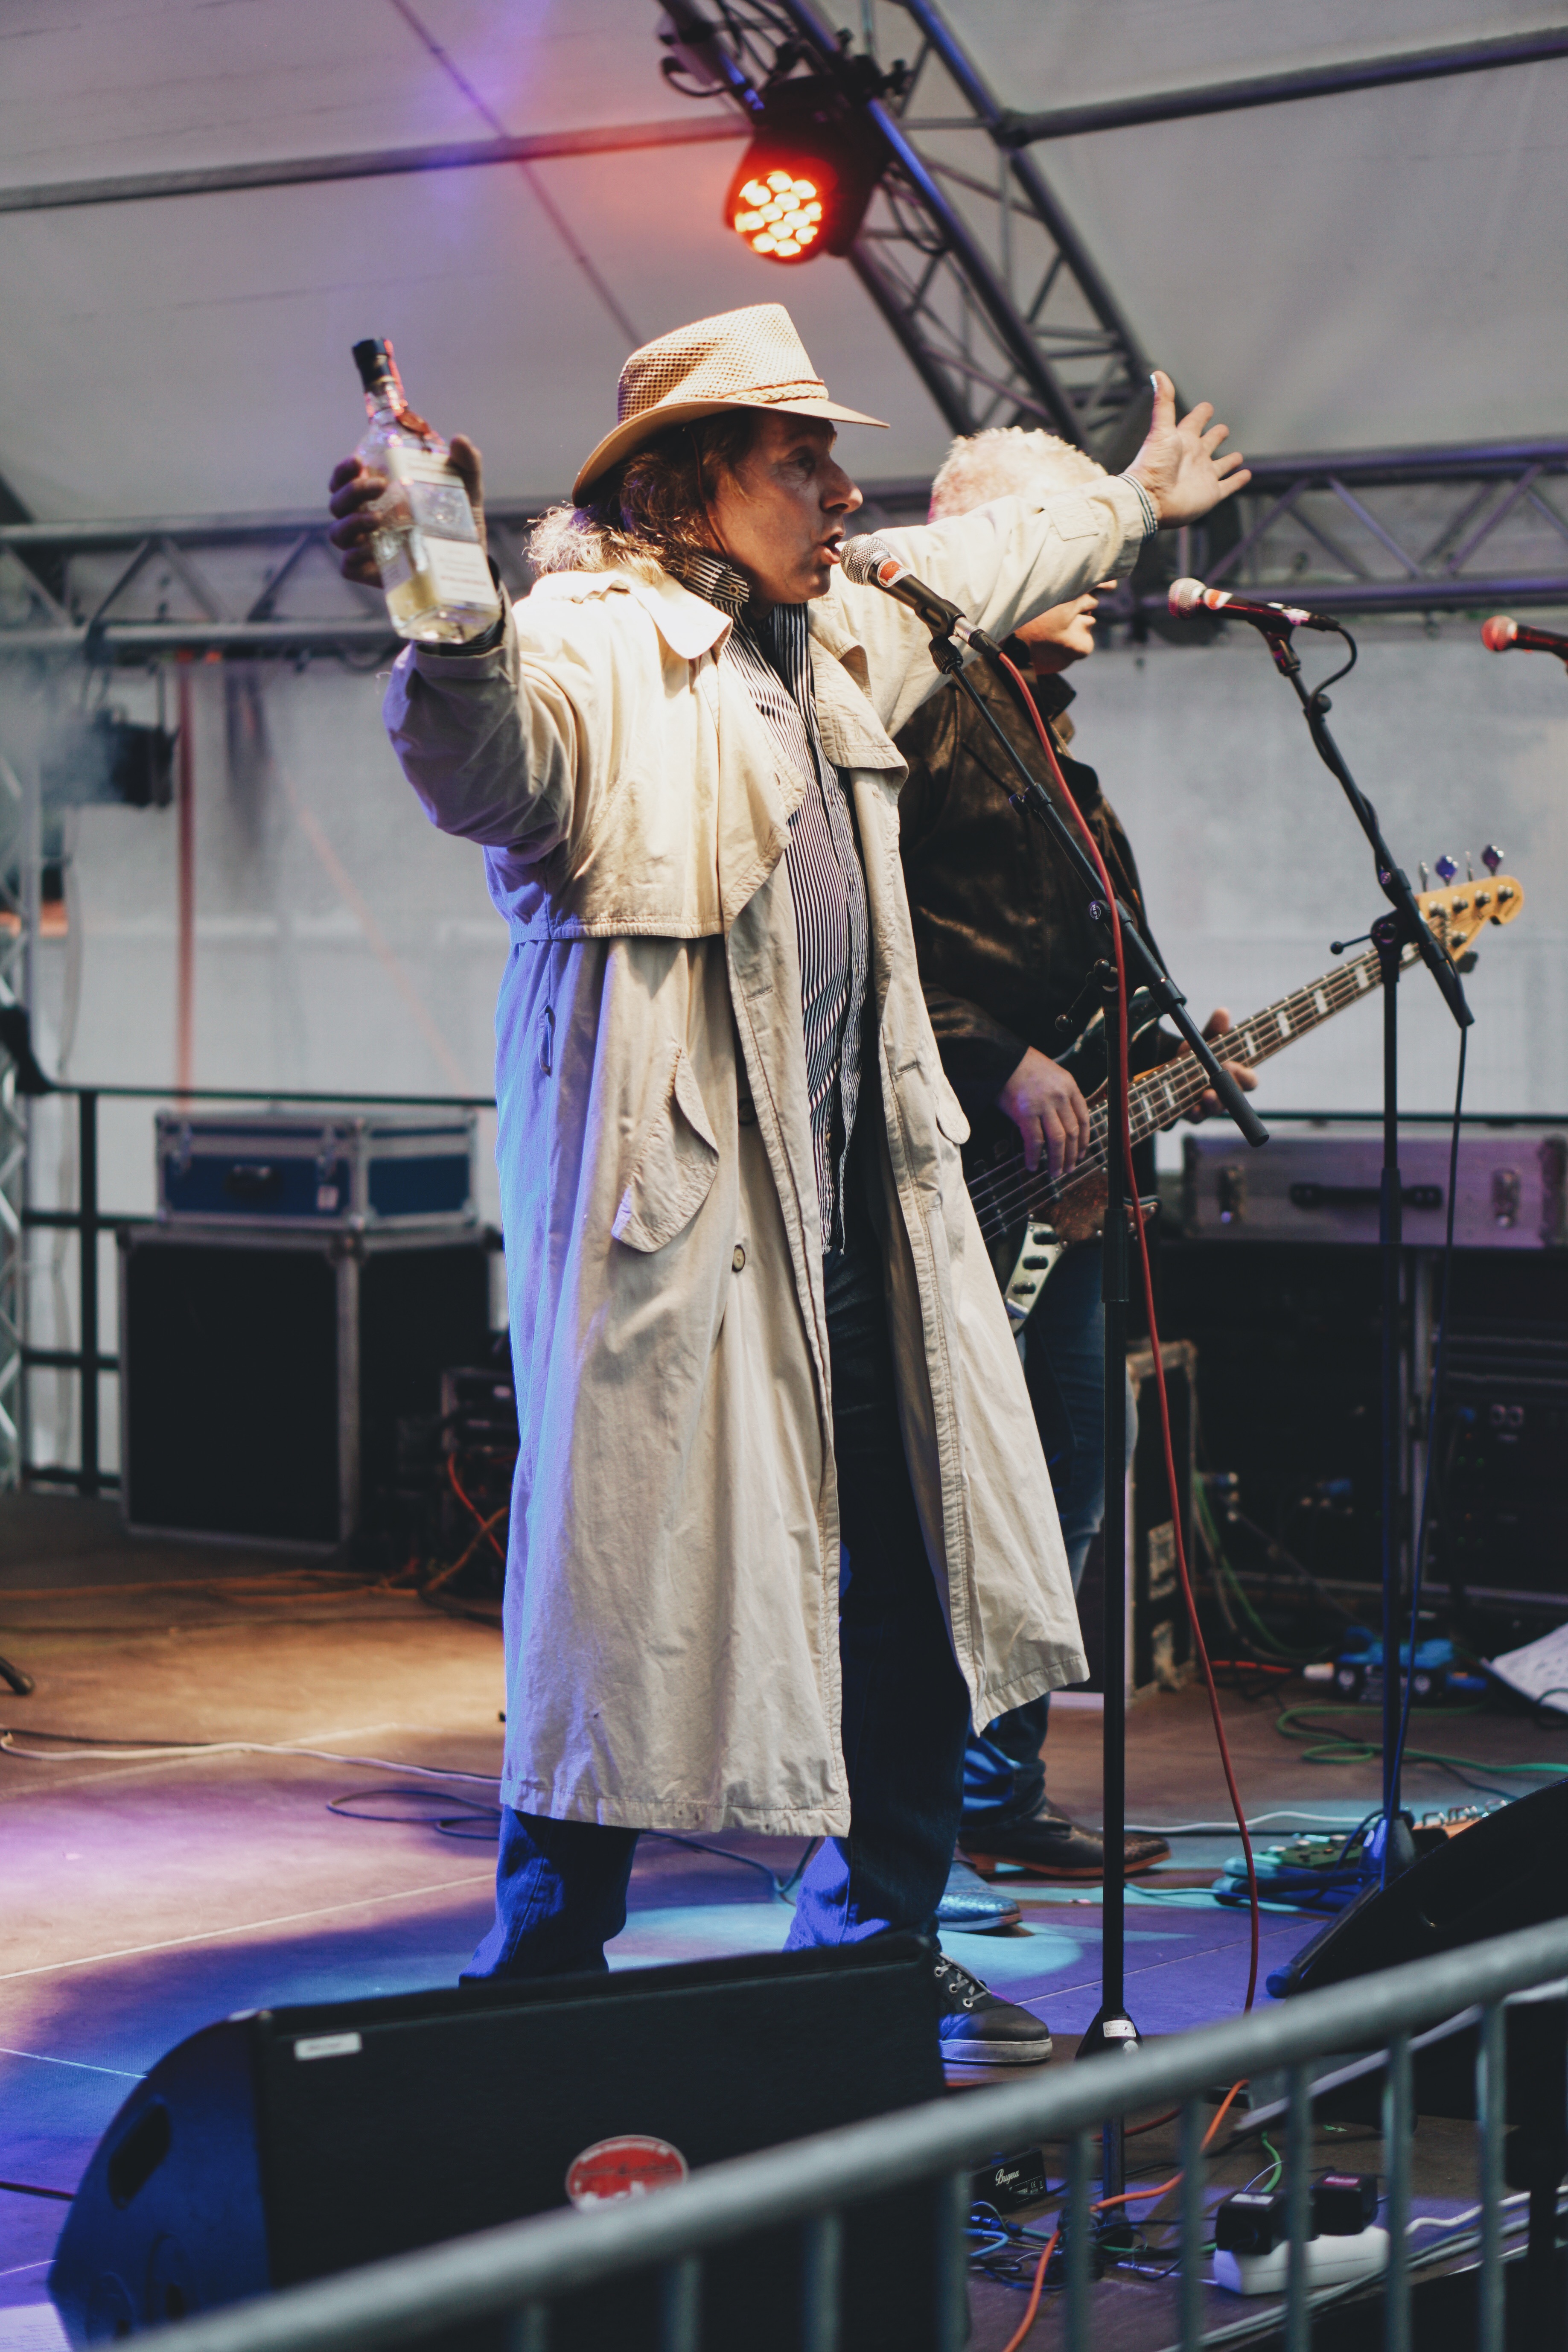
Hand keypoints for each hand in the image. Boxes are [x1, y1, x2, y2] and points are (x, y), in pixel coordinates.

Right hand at [327, 434, 485, 584]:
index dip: (343, 469)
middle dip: (353, 491)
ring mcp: (366, 545)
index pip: (344, 478)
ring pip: (339, 533)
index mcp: (375, 492)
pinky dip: (355, 557)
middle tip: (380, 485)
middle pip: (338, 503)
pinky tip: (371, 550)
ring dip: (353, 522)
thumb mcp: (466, 486)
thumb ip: (465, 461)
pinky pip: (349, 565)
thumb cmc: (458, 515)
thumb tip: (460, 440)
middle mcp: (364, 516)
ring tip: (378, 518)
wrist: (471, 556)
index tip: (358, 461)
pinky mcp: (372, 572)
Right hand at [997, 1046, 1092, 1177]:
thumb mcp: (1051, 1075)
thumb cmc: (1022, 1066)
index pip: (1084, 1118)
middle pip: (1072, 1132)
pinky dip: (1035, 1156)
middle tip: (1069, 1168)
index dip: (1084, 1140)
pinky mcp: (1026, 1113)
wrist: (1001, 1058)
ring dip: (1057, 1160)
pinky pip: (1034, 1141)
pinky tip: (1033, 1165)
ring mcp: (1043, 1105)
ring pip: (1057, 1140)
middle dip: (1072, 1155)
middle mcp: (1060, 1096)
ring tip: (1055, 1172)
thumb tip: (1062, 1122)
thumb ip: (1061, 1095)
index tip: (1081, 1153)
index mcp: (1069, 1086)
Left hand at [1125, 372, 1249, 526]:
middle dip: (1217, 435)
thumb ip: (1163, 402)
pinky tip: (1245, 475)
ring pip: (1221, 466)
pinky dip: (1237, 480)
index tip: (1207, 407)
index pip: (1195, 422)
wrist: (1151, 499)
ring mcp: (1203, 476)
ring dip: (1229, 461)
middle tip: (1223, 429)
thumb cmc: (1153, 464)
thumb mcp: (1161, 429)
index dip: (1202, 414)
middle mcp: (1194, 457)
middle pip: (1209, 442)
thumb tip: (1158, 373)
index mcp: (1183, 440)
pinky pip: (1228, 486)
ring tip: (1237, 456)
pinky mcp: (1211, 493)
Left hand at [1191, 1007, 1258, 1119]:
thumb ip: (1213, 1030)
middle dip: (1230, 1088)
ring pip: (1217, 1109)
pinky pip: (1196, 1117)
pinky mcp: (1192, 1114)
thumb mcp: (1201, 1041)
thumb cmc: (1193, 1057)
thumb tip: (1222, 1012)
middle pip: (1235, 1097)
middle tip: (1223, 1074)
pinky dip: (1195, 1113)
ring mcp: (1209, 1106)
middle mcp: (1225, 1094)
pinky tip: (1192, 1109)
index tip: (1234, 1066)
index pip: (1249, 1081)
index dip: (1245, 1076)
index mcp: (1234, 1077)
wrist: (1167, 1073)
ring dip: (1214, 1102)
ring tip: (1207, 1094)